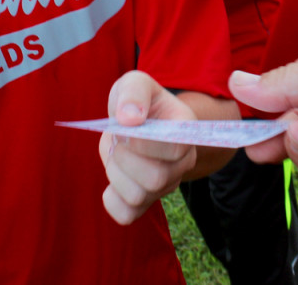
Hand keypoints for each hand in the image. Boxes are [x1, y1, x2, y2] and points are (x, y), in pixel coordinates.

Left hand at [100, 71, 196, 224]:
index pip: (177, 148)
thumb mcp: (135, 83)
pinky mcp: (146, 202)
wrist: (137, 122)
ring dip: (115, 174)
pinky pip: (126, 215)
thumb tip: (130, 119)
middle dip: (125, 159)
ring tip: (117, 155)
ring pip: (138, 197)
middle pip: (157, 178)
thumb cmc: (139, 101)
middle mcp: (183, 162)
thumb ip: (134, 93)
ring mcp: (166, 185)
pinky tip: (113, 179)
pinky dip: (111, 199)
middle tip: (118, 141)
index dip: (146, 142)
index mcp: (186, 131)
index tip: (128, 127)